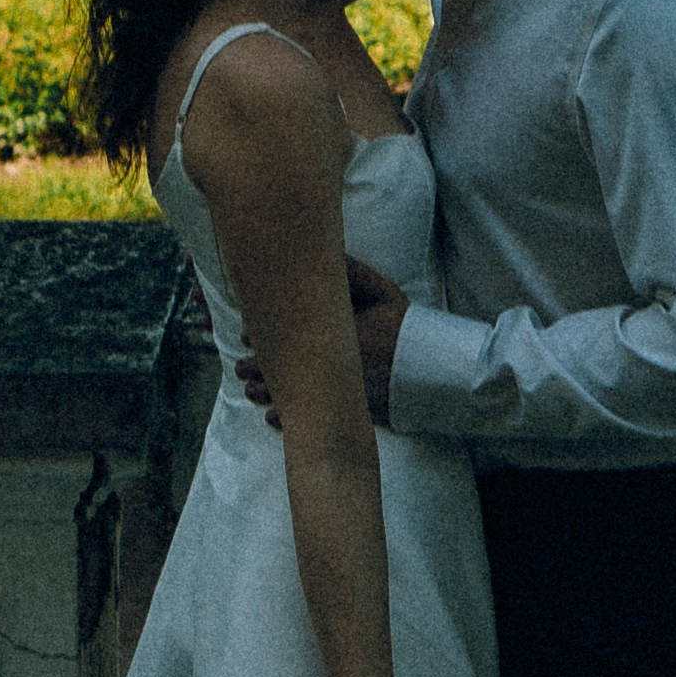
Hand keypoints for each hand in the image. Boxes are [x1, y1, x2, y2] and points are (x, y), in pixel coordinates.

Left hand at [235, 256, 409, 427]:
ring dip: (264, 394)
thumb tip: (331, 254)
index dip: (260, 336)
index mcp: (335, 334)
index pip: (284, 335)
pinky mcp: (344, 413)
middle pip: (278, 369)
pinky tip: (273, 417)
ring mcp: (338, 393)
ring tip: (250, 390)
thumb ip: (356, 274)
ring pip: (287, 398)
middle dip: (254, 368)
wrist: (435, 371)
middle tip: (241, 365)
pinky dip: (286, 420)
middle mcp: (331, 366)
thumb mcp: (386, 295)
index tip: (249, 335)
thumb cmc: (408, 330)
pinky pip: (307, 422)